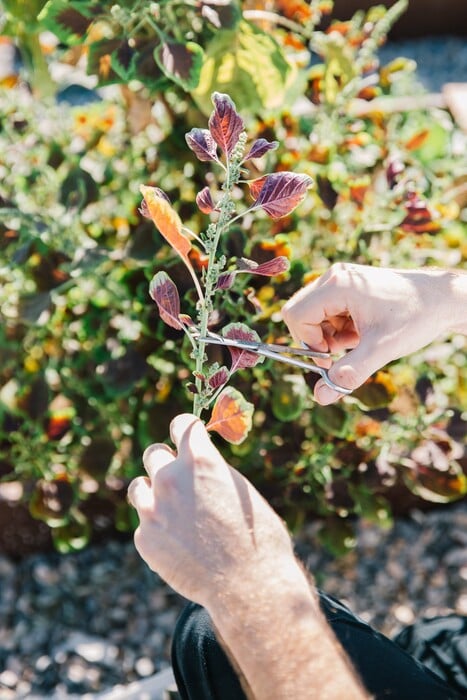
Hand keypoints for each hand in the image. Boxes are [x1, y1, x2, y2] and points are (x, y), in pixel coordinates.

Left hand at [127, 414, 294, 610]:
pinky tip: (179, 544)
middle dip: (167, 461)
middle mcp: (170, 478)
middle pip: (154, 453)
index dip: (185, 429)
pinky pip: (145, 524)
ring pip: (138, 486)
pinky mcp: (145, 538)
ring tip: (171, 508)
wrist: (248, 586)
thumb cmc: (257, 537)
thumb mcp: (240, 490)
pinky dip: (157, 528)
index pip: (181, 424)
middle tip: (180, 477)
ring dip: (152, 492)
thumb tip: (199, 465)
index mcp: (200, 459)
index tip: (187, 434)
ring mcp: (153, 509)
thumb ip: (213, 472)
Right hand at [282, 263, 464, 403]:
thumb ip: (348, 372)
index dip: (307, 342)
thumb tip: (319, 397)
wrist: (443, 299)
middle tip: (343, 351)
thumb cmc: (415, 317)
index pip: (296, 315)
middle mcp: (335, 278)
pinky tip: (362, 332)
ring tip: (359, 340)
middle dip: (318, 339)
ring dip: (330, 336)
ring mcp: (341, 281)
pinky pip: (328, 313)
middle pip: (301, 314)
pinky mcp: (348, 288)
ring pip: (314, 316)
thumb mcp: (381, 349)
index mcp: (337, 285)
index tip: (330, 358)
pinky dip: (339, 329)